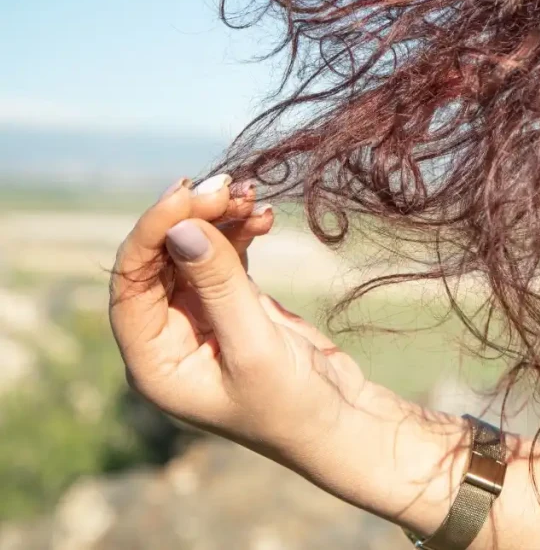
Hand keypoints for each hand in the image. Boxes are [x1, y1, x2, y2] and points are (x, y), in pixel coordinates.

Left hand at [108, 174, 366, 466]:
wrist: (342, 421)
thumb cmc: (294, 403)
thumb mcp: (255, 347)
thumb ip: (219, 285)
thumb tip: (182, 226)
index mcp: (153, 361)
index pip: (131, 283)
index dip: (153, 232)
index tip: (190, 194)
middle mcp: (167, 336)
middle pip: (160, 259)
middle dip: (191, 217)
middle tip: (228, 185)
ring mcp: (201, 317)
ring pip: (193, 250)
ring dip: (219, 218)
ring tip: (252, 194)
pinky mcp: (234, 304)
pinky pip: (224, 255)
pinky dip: (240, 231)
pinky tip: (264, 216)